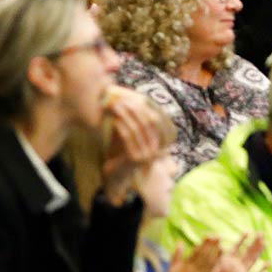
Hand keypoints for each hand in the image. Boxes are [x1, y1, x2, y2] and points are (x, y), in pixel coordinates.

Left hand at [99, 90, 162, 204]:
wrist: (116, 174)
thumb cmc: (122, 151)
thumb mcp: (131, 135)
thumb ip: (134, 121)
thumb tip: (133, 98)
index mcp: (158, 142)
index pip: (153, 120)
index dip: (142, 107)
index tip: (131, 97)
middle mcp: (155, 149)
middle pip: (146, 123)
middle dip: (133, 109)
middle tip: (122, 98)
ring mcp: (146, 155)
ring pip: (136, 129)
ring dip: (125, 115)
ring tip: (115, 106)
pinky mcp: (135, 159)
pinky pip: (128, 138)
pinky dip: (121, 127)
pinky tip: (113, 119)